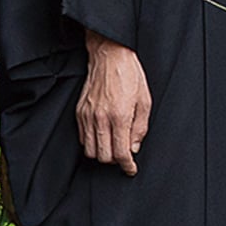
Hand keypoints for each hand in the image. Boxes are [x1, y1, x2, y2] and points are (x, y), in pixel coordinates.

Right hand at [77, 31, 150, 174]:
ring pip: (90, 150)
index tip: (131, 169)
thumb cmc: (130, 76)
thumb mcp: (145, 102)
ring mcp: (87, 116)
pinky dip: (92, 143)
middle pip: (103, 156)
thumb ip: (140, 128)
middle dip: (115, 160)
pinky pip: (82, 138)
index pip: (120, 153)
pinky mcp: (79, 112)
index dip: (127, 165)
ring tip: (113, 146)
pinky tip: (103, 136)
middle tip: (124, 155)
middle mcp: (100, 118)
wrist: (110, 57)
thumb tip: (134, 148)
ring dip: (102, 153)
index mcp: (119, 116)